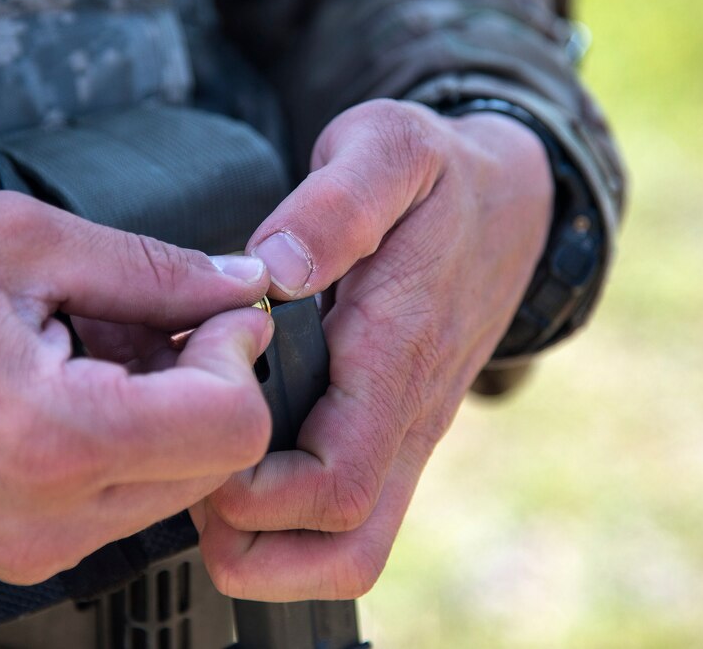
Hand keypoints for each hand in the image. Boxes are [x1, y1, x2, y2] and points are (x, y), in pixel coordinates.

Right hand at [0, 192, 273, 584]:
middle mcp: (55, 518)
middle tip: (164, 321)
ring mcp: (40, 549)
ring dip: (172, 412)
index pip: (233, 428)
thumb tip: (234, 279)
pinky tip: (82, 388)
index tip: (219, 311)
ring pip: (177, 487)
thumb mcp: (16, 245)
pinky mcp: (25, 555)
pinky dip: (130, 443)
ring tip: (108, 349)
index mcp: (57, 438)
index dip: (241, 355)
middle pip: (217, 464)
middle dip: (212, 380)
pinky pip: (124, 504)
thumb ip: (146, 266)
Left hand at [191, 99, 553, 599]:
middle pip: (343, 554)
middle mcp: (407, 420)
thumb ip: (338, 205)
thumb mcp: (390, 149)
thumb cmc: (439, 179)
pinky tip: (239, 452)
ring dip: (265, 544)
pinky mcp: (391, 438)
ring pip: (347, 553)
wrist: (508, 206)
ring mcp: (402, 438)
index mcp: (398, 357)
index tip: (203, 426)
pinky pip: (345, 517)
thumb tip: (275, 274)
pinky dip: (283, 518)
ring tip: (211, 470)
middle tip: (195, 469)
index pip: (336, 486)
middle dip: (249, 543)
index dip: (253, 492)